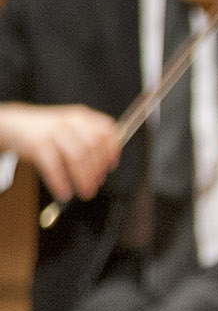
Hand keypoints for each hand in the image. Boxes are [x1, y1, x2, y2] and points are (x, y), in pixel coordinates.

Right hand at [0, 102, 120, 202]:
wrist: (13, 125)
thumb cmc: (47, 133)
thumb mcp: (71, 130)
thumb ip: (90, 143)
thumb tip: (106, 169)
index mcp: (81, 118)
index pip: (106, 131)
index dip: (112, 151)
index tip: (110, 167)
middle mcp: (69, 122)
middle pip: (93, 146)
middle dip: (98, 169)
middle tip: (96, 185)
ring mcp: (52, 132)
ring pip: (77, 156)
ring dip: (84, 178)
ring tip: (85, 192)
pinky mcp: (37, 144)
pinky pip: (53, 166)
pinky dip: (61, 182)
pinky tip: (64, 192)